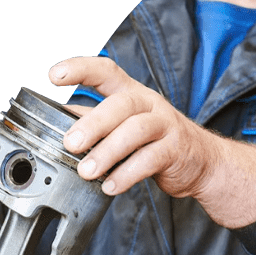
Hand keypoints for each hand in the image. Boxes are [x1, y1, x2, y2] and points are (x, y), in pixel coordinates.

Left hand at [49, 57, 255, 227]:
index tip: (54, 74)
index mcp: (131, 92)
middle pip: (120, 104)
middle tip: (71, 143)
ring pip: (135, 132)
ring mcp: (165, 125)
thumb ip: (94, 120)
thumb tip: (57, 119)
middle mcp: (149, 103)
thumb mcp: (125, 123)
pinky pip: (149, 160)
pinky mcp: (175, 150)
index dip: (80, 68)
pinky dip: (126, 175)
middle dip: (93, 123)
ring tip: (86, 171)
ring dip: (107, 152)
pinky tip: (109, 186)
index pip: (105, 71)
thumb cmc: (155, 139)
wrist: (201, 161)